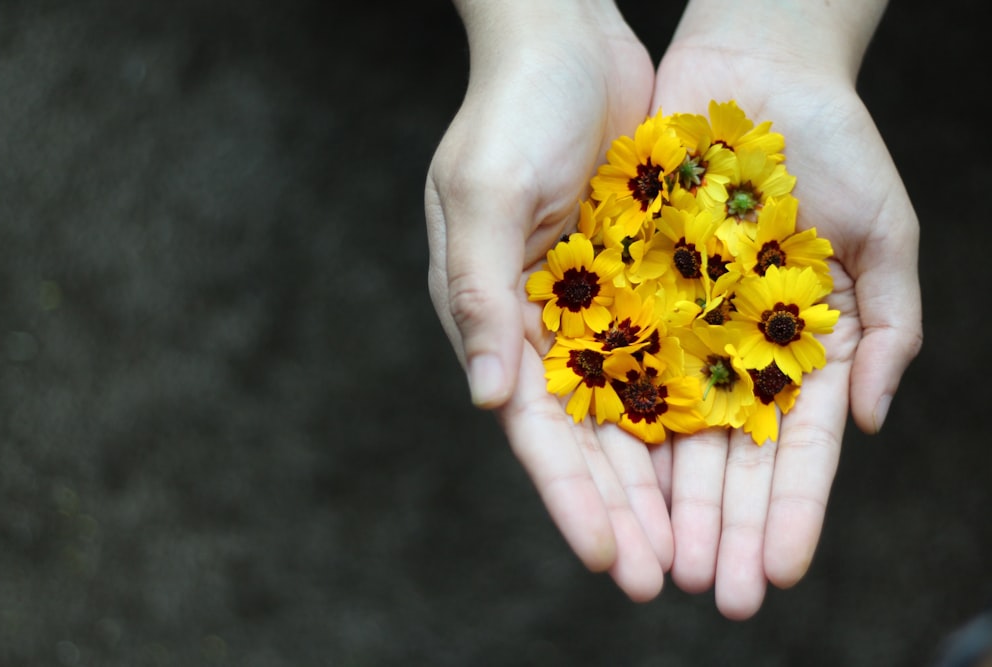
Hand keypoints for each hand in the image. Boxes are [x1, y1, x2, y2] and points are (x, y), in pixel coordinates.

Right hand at [425, 1, 675, 598]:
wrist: (565, 42)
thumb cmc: (511, 112)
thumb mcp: (481, 194)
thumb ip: (480, 295)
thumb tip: (487, 397)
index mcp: (494, 320)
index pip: (531, 427)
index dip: (568, 495)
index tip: (605, 556)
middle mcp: (543, 327)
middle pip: (586, 438)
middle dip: (622, 509)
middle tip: (661, 577)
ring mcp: (596, 307)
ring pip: (634, 412)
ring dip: (663, 478)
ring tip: (696, 543)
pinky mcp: (640, 281)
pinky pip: (671, 355)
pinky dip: (694, 405)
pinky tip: (728, 453)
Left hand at [650, 14, 922, 617]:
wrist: (753, 72)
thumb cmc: (834, 144)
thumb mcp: (884, 230)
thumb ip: (888, 323)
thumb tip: (869, 418)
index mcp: (798, 351)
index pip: (796, 450)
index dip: (791, 514)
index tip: (781, 573)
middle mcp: (731, 351)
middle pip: (726, 458)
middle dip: (722, 527)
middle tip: (715, 595)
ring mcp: (676, 328)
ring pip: (664, 432)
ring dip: (663, 503)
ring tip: (657, 565)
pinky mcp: (624, 295)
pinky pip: (612, 368)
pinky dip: (609, 425)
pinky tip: (607, 484)